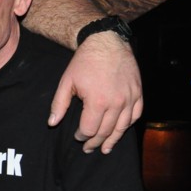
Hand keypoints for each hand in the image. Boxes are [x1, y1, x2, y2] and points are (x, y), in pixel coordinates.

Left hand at [49, 32, 142, 153]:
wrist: (106, 42)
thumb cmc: (84, 62)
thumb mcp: (67, 82)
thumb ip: (59, 104)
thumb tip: (52, 123)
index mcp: (97, 102)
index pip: (89, 129)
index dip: (81, 136)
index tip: (77, 137)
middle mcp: (116, 103)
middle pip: (105, 131)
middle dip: (95, 142)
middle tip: (88, 148)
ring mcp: (130, 98)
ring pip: (123, 127)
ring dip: (113, 139)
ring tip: (105, 148)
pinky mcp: (138, 93)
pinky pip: (136, 114)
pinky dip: (128, 125)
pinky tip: (121, 131)